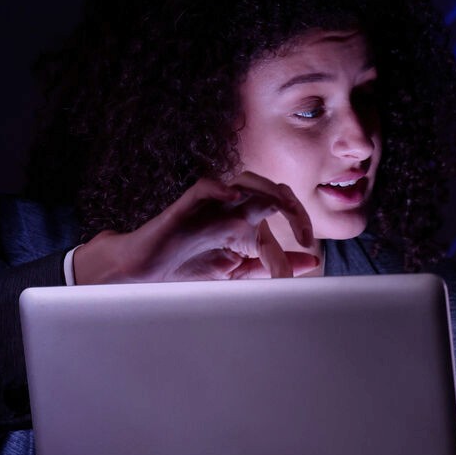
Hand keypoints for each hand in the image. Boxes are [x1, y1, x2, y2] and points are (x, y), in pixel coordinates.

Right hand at [72, 171, 319, 283]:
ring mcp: (210, 206)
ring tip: (279, 211)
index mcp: (246, 222)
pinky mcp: (187, 206)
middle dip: (292, 207)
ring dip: (265, 194)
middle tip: (303, 232)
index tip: (310, 249)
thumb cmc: (188, 267)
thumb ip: (272, 264)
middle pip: (270, 190)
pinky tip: (234, 198)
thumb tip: (310, 262)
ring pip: (245, 182)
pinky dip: (221, 188)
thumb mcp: (238, 272)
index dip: (300, 225)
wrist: (145, 270)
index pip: (282, 211)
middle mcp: (232, 209)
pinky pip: (206, 186)